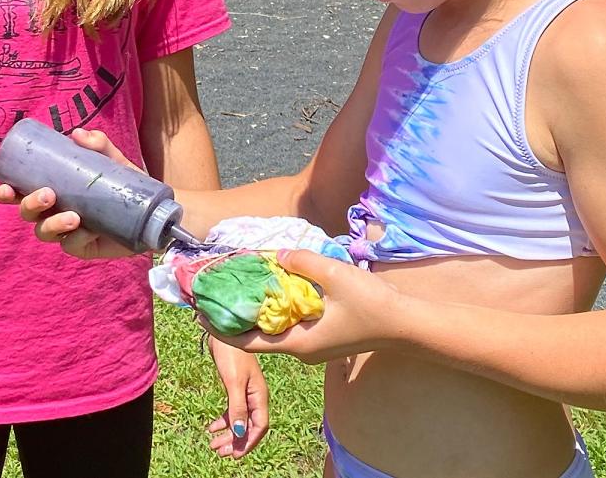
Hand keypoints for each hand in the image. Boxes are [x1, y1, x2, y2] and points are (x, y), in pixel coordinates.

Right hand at [0, 128, 138, 258]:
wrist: (151, 209)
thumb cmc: (123, 182)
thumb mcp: (113, 160)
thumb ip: (99, 144)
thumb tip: (77, 134)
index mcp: (53, 190)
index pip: (20, 193)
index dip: (7, 193)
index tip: (5, 188)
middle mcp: (55, 211)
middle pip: (28, 214)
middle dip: (30, 205)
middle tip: (47, 194)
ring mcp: (68, 231)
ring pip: (44, 232)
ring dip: (52, 224)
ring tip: (73, 216)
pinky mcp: (84, 247)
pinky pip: (71, 245)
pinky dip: (76, 238)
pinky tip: (89, 230)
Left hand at [201, 249, 401, 364]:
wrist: (407, 326)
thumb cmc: (372, 306)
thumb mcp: (335, 276)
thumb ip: (303, 262)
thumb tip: (278, 254)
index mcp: (297, 344)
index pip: (247, 341)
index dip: (220, 328)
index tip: (198, 313)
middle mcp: (301, 350)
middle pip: (258, 336)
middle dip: (235, 316)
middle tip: (216, 293)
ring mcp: (314, 346)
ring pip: (275, 330)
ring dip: (256, 312)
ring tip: (239, 288)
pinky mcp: (325, 337)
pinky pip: (292, 325)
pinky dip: (277, 309)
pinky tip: (275, 289)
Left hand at [206, 338, 268, 458]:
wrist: (222, 330)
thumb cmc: (231, 354)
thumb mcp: (234, 382)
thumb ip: (238, 408)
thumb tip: (240, 433)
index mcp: (259, 395)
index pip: (259, 426)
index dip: (248, 442)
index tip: (234, 455)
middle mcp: (254, 396)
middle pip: (248, 426)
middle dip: (235, 441)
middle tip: (218, 452)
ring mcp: (245, 391)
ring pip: (239, 419)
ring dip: (227, 433)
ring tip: (212, 443)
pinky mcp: (235, 387)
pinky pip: (231, 410)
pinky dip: (223, 420)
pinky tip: (211, 427)